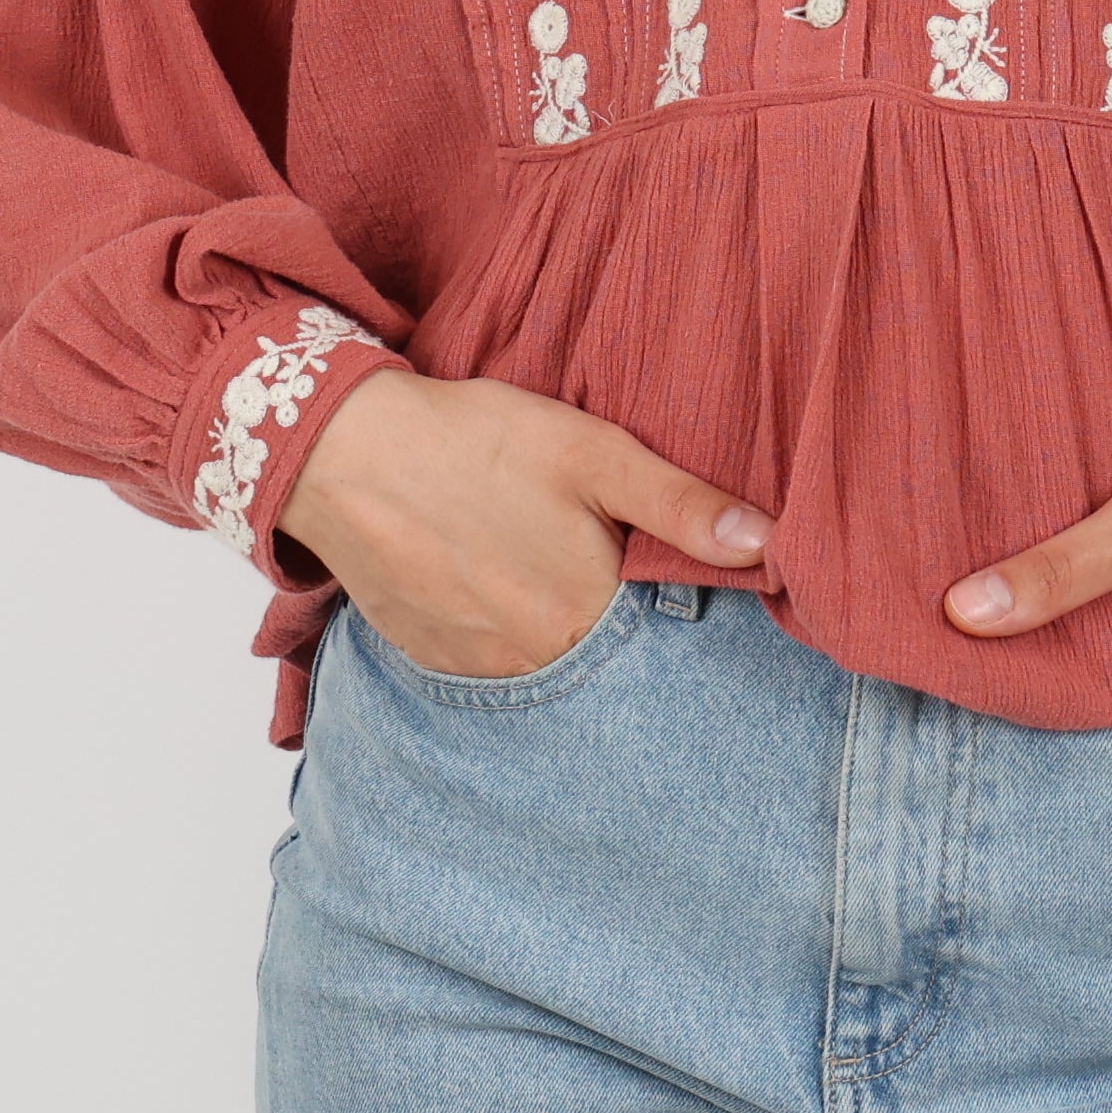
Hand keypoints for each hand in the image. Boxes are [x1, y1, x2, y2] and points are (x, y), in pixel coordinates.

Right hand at [280, 368, 774, 679]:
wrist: (344, 451)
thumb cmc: (475, 441)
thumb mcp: (591, 453)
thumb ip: (681, 505)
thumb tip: (768, 546)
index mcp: (585, 619)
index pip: (658, 643)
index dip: (666, 608)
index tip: (659, 574)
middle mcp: (533, 666)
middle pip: (600, 660)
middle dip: (611, 623)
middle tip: (589, 560)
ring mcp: (474, 671)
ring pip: (543, 666)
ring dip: (554, 630)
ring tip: (538, 566)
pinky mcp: (427, 660)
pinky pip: (487, 664)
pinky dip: (500, 633)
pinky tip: (492, 578)